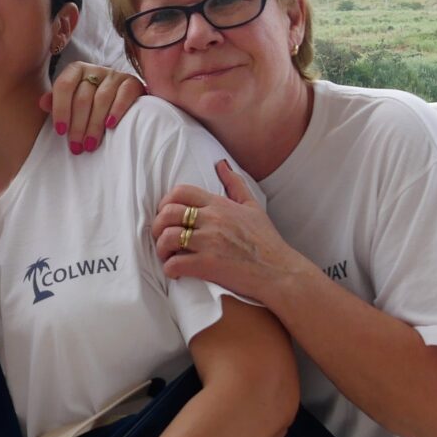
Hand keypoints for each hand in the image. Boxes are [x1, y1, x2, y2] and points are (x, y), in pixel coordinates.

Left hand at [39, 63, 143, 154]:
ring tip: (90, 145)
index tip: (60, 132)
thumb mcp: (71, 101)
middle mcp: (95, 69)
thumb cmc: (90, 103)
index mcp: (76, 70)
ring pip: (101, 99)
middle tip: (76, 146)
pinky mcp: (132, 82)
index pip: (63, 86)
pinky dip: (116, 111)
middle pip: (82, 97)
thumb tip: (42, 103)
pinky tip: (110, 126)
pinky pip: (124, 94)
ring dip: (94, 125)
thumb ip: (56, 102)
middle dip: (77, 125)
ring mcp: (115, 74)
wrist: (123, 99)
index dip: (60, 110)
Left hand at [152, 161, 306, 301]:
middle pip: (167, 213)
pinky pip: (175, 263)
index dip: (166, 202)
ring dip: (161, 248)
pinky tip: (177, 272)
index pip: (181, 191)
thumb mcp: (252, 206)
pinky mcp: (208, 265)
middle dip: (157, 225)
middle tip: (161, 237)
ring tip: (167, 255)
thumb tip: (221, 164)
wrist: (279, 272)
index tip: (167, 216)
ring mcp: (209, 242)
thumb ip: (235, 184)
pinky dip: (170, 269)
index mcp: (220, 205)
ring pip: (167, 237)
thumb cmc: (266, 241)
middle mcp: (212, 220)